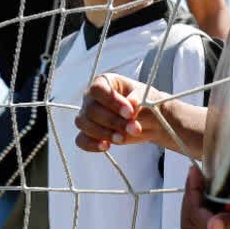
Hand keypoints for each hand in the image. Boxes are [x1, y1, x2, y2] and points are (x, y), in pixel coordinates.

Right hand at [75, 72, 202, 155]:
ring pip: (83, 123)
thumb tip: (132, 103)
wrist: (148, 120)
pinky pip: (81, 140)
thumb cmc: (144, 103)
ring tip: (123, 138)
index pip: (97, 89)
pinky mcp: (89, 133)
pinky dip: (92, 145)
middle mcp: (91, 97)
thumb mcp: (145, 97)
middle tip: (134, 128)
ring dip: (103, 133)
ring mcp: (87, 115)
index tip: (129, 112)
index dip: (111, 101)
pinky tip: (106, 146)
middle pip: (91, 109)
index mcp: (103, 82)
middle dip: (113, 121)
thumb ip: (137, 99)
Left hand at [180, 164, 229, 228]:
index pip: (193, 219)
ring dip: (202, 204)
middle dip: (191, 198)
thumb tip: (211, 227)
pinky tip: (225, 198)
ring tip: (209, 183)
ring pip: (204, 227)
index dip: (190, 194)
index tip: (196, 172)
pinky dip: (213, 211)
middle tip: (199, 175)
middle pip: (193, 224)